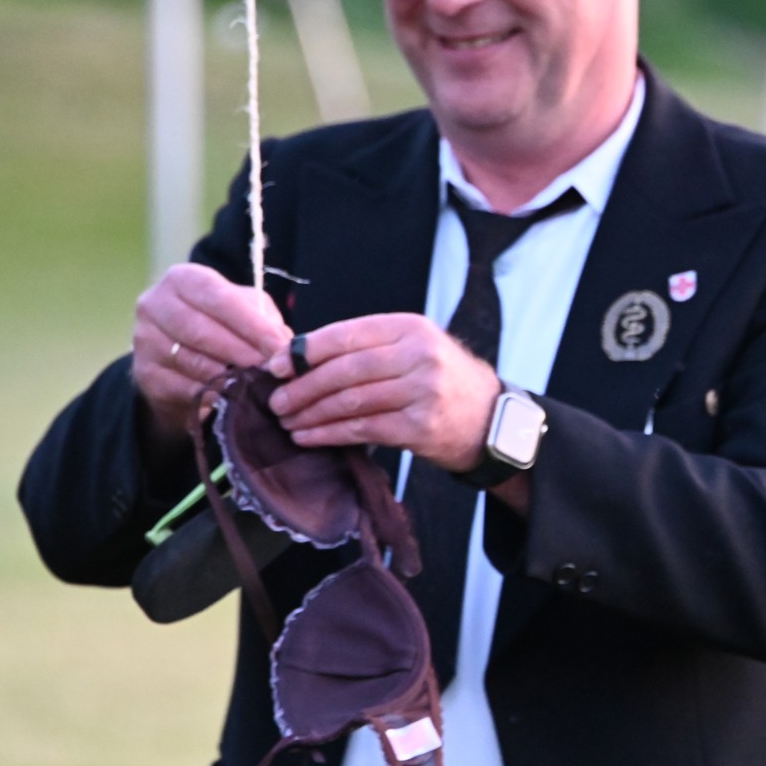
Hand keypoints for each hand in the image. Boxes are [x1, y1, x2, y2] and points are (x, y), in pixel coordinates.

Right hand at [132, 263, 290, 442]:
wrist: (175, 358)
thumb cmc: (218, 325)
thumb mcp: (241, 310)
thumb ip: (262, 319)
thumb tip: (283, 345)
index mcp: (182, 279)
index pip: (217, 297)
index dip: (250, 323)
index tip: (278, 346)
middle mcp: (155, 304)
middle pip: (201, 330)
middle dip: (241, 352)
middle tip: (271, 370)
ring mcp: (145, 340)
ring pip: (192, 362)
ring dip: (229, 377)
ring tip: (257, 386)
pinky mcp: (145, 374)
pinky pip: (183, 388)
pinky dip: (211, 396)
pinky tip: (233, 400)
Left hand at [267, 313, 498, 471]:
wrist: (490, 419)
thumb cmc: (442, 382)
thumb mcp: (414, 349)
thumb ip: (368, 349)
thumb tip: (302, 358)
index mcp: (410, 328)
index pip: (347, 334)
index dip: (305, 351)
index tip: (276, 366)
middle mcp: (418, 355)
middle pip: (345, 370)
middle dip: (303, 387)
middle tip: (276, 401)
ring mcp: (422, 391)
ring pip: (351, 401)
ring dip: (312, 413)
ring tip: (288, 421)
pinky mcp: (420, 426)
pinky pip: (364, 429)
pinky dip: (330, 434)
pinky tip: (310, 437)